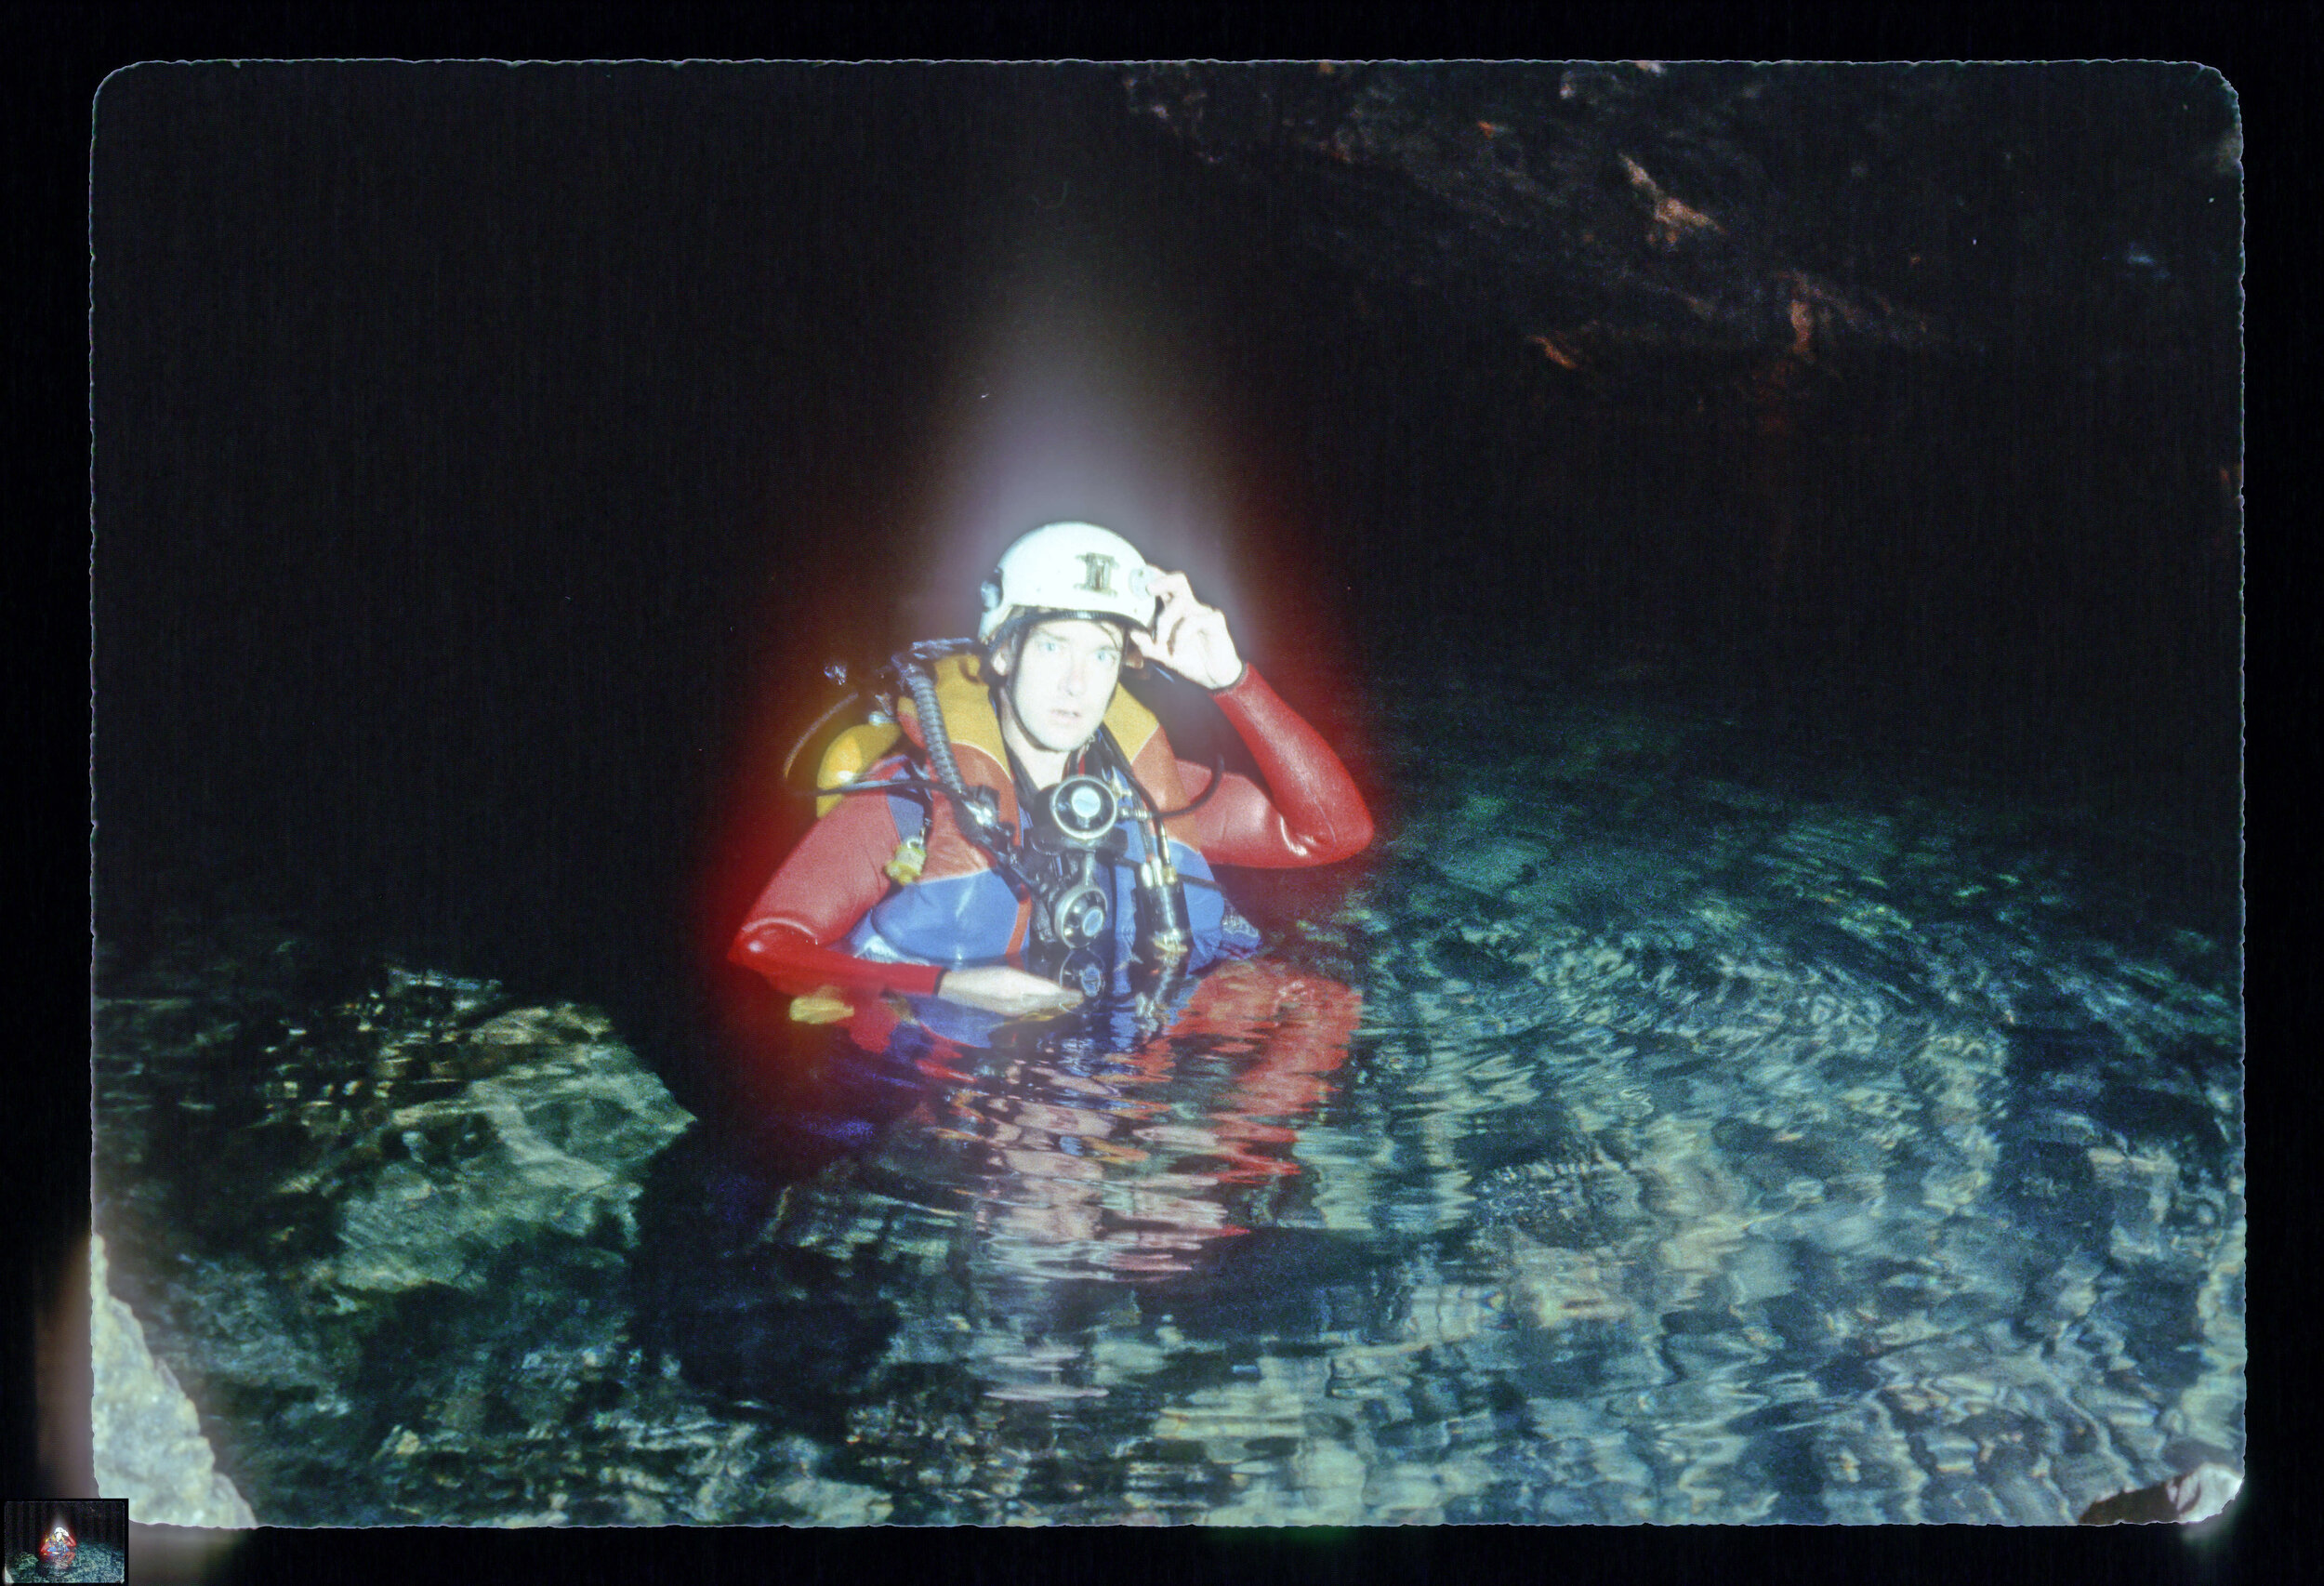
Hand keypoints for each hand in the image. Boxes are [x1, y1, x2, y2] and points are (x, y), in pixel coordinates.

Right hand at [937, 964, 1084, 1016]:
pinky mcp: (1007, 1011)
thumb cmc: (981, 976)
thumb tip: (1051, 989)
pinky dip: (1043, 1005)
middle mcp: (1018, 1004)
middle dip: (1063, 999)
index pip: (1047, 993)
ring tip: (1067, 1000)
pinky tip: (1047, 1003)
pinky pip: (1031, 1008)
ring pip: (1039, 1006)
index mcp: (1018, 991)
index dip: (1064, 994)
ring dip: (1055, 1003)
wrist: (959, 989)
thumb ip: (1029, 982)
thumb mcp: (1007, 973)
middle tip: (1079, 998)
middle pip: (1045, 1001)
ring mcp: (1012, 1010)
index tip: (1078, 994)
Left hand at [1131, 569, 1245, 690]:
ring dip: (1165, 621)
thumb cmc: (1189, 659)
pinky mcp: (1215, 621)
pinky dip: (1180, 636)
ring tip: (1161, 641)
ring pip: (1180, 602)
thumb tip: (1131, 633)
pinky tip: (1177, 650)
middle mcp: (1190, 606)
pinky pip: (1193, 620)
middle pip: (1179, 581)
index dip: (1153, 577)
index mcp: (1176, 610)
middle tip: (1148, 588)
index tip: (1138, 572)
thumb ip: (1147, 644)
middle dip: (1162, 580)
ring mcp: (1203, 612)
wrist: (1213, 676)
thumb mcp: (1162, 654)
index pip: (1166, 586)